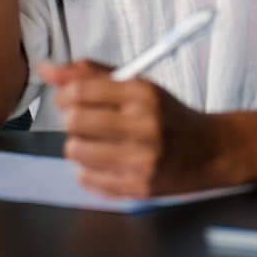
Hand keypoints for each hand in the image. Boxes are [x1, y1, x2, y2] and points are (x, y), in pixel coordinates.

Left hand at [41, 60, 231, 197]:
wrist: (211, 152)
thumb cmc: (167, 115)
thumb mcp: (136, 84)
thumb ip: (89, 74)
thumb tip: (45, 68)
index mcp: (142, 94)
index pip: (80, 90)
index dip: (64, 93)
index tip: (69, 98)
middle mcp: (144, 127)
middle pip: (74, 121)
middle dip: (71, 120)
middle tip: (84, 121)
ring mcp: (143, 161)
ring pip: (76, 150)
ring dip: (78, 145)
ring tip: (96, 142)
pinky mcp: (141, 188)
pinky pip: (87, 179)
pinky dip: (88, 170)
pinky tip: (105, 161)